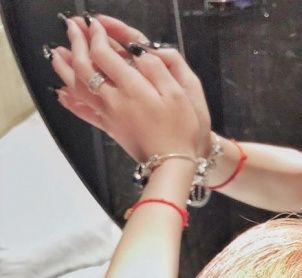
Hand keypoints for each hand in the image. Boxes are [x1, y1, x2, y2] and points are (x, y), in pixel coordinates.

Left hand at [50, 16, 207, 161]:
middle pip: (84, 67)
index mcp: (132, 88)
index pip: (104, 54)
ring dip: (64, 67)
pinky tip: (62, 94)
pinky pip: (84, 112)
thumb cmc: (180, 131)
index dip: (96, 35)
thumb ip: (157, 69)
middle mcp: (114, 100)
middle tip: (72, 28)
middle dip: (76, 43)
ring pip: (77, 87)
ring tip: (57, 53)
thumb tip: (140, 52)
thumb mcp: (178, 94)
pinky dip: (70, 101)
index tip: (95, 25)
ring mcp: (109, 115)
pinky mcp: (110, 128)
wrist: (172, 163)